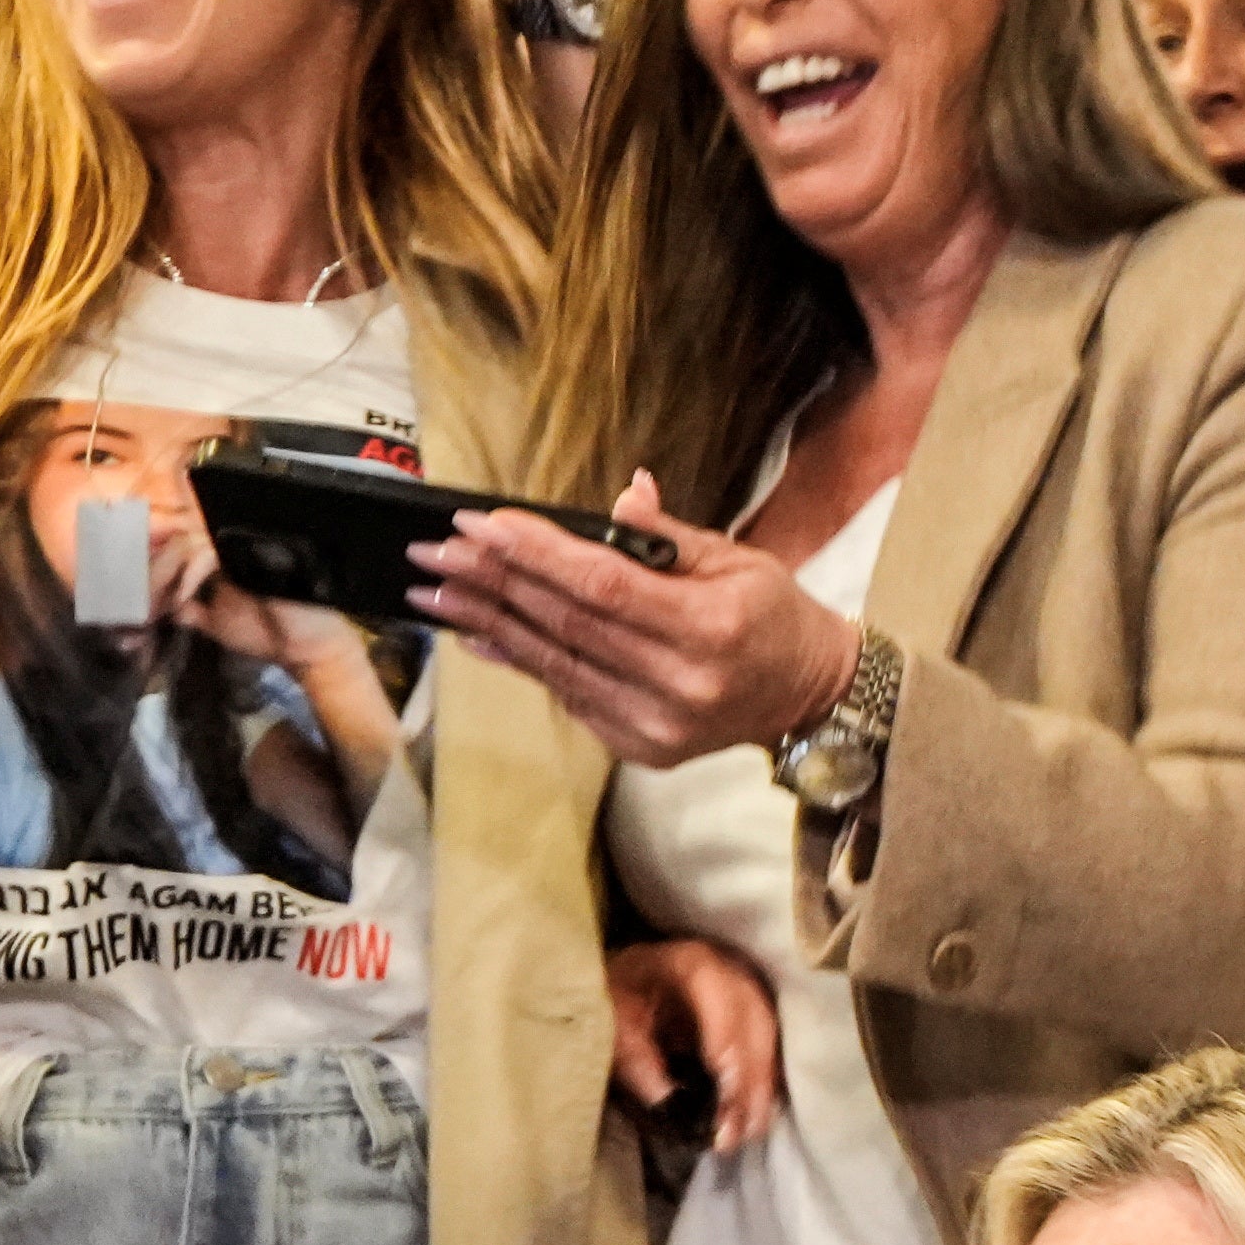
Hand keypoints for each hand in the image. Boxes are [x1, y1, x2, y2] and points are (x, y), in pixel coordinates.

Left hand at [414, 476, 860, 773]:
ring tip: (436, 591)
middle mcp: (680, 683)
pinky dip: (519, 661)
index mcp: (711, 627)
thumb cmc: (773, 615)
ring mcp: (656, 724)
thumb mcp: (737, 559)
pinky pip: (567, 695)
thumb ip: (668, 536)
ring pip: (556, 664)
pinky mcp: (639, 747)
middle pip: (567, 624)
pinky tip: (478, 634)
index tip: (482, 525)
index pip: (604, 585)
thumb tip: (619, 497)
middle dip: (494, 581)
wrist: (808, 697)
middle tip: (437, 551)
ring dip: (488, 623)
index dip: (537, 554)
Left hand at [606, 931, 786, 1149]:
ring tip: (747, 1132)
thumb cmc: (619, 995)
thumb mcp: (613, 1022)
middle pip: (755, 1022)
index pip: (720, 999)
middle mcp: (730, 969)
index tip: (726, 1093)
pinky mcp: (753, 1010)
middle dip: (749, 1080)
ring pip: (769, 1037)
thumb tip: (669, 1101)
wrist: (631, 977)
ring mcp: (748, 988)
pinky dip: (764, 1080)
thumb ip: (636, 1058)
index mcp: (689, 962)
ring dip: (761, 1087)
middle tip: (734, 1131)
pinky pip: (769, 1046)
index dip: (727, 1045)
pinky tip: (754, 1114)